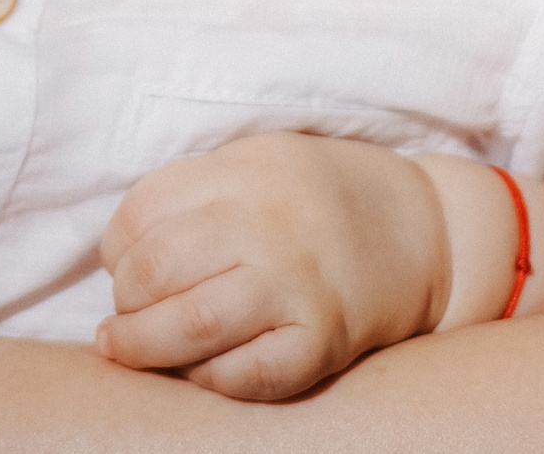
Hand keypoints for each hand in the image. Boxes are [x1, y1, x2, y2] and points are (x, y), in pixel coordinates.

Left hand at [93, 133, 448, 401]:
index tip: (122, 264)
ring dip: (141, 345)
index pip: (144, 210)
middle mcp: (270, 222)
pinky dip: (205, 379)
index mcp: (246, 171)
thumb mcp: (258, 162)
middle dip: (124, 299)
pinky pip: (244, 375)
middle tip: (123, 314)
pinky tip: (196, 368)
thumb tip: (117, 251)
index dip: (116, 246)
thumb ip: (195, 192)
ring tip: (127, 345)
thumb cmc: (319, 199)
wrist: (426, 230)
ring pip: (190, 324)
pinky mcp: (323, 340)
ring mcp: (298, 283)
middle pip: (156, 267)